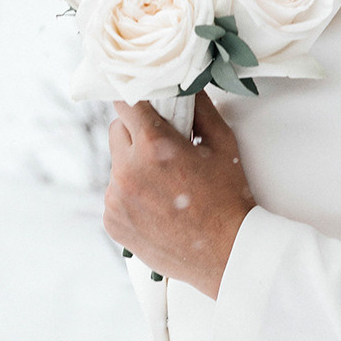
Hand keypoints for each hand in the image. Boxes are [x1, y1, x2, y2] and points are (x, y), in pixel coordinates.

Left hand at [105, 91, 255, 299]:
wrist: (225, 253)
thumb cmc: (228, 198)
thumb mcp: (223, 144)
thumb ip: (201, 109)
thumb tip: (186, 88)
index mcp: (154, 146)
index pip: (126, 103)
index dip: (136, 100)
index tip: (143, 103)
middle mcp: (129, 171)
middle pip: (117, 131)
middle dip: (137, 132)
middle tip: (163, 147)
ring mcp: (117, 198)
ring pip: (116, 164)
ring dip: (134, 165)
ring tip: (165, 184)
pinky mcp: (113, 221)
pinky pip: (115, 194)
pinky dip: (130, 194)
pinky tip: (157, 205)